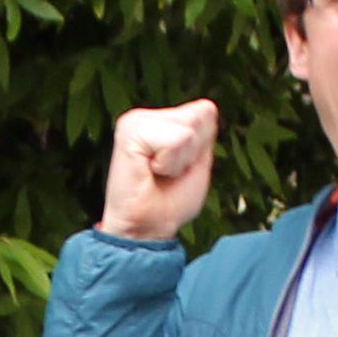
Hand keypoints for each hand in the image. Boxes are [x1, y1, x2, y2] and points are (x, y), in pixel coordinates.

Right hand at [97, 99, 220, 241]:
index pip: (206, 111)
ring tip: (158, 173)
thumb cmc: (170, 202)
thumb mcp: (198, 161)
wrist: (146, 229)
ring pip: (188, 128)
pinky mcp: (129, 132)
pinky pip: (175, 140)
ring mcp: (135, 122)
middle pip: (199, 116)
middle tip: (167, 173)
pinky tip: (149, 172)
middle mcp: (145, 116)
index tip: (179, 168)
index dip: (202, 146)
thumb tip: (207, 107)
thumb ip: (204, 132)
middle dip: (192, 152)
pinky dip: (169, 163)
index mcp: (160, 120)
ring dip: (180, 160)